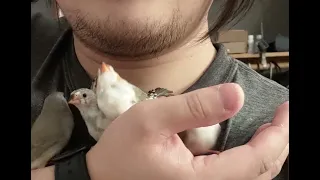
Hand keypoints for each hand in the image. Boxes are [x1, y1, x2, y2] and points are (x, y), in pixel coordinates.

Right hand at [86, 83, 288, 179]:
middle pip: (260, 172)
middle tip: (282, 116)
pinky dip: (250, 160)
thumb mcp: (152, 119)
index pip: (256, 160)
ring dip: (267, 152)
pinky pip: (236, 177)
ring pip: (251, 177)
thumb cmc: (122, 150)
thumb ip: (195, 107)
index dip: (277, 134)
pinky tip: (249, 144)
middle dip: (278, 142)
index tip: (285, 109)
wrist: (102, 177)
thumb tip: (237, 96)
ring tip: (272, 128)